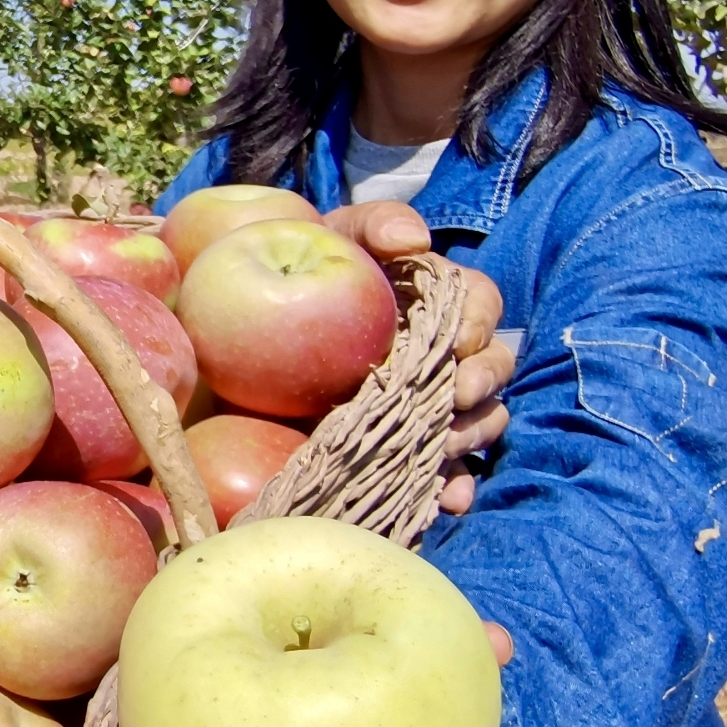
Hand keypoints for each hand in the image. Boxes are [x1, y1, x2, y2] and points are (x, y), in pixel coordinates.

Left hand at [321, 200, 512, 513]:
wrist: (237, 330)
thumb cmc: (294, 270)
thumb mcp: (327, 236)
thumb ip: (372, 225)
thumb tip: (415, 239)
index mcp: (432, 301)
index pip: (478, 305)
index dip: (476, 322)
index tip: (457, 340)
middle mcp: (437, 354)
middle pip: (490, 367)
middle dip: (480, 384)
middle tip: (452, 397)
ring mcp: (419, 405)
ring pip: (476, 422)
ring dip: (470, 435)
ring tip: (443, 447)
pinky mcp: (393, 449)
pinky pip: (437, 474)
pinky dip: (450, 489)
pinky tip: (446, 502)